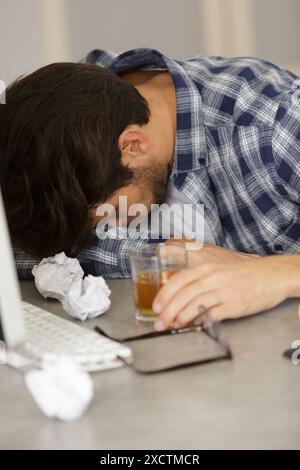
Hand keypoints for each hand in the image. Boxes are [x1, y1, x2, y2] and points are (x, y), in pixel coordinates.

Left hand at [152, 253, 291, 329]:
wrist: (272, 275)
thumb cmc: (245, 273)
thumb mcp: (219, 269)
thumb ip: (200, 280)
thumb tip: (181, 295)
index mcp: (208, 268)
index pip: (179, 280)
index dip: (164, 294)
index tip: (156, 306)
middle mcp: (214, 279)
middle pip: (184, 295)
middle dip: (168, 311)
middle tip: (159, 322)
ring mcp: (225, 292)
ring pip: (195, 306)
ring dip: (181, 318)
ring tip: (173, 325)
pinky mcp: (235, 306)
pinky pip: (213, 315)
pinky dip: (201, 321)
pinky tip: (195, 325)